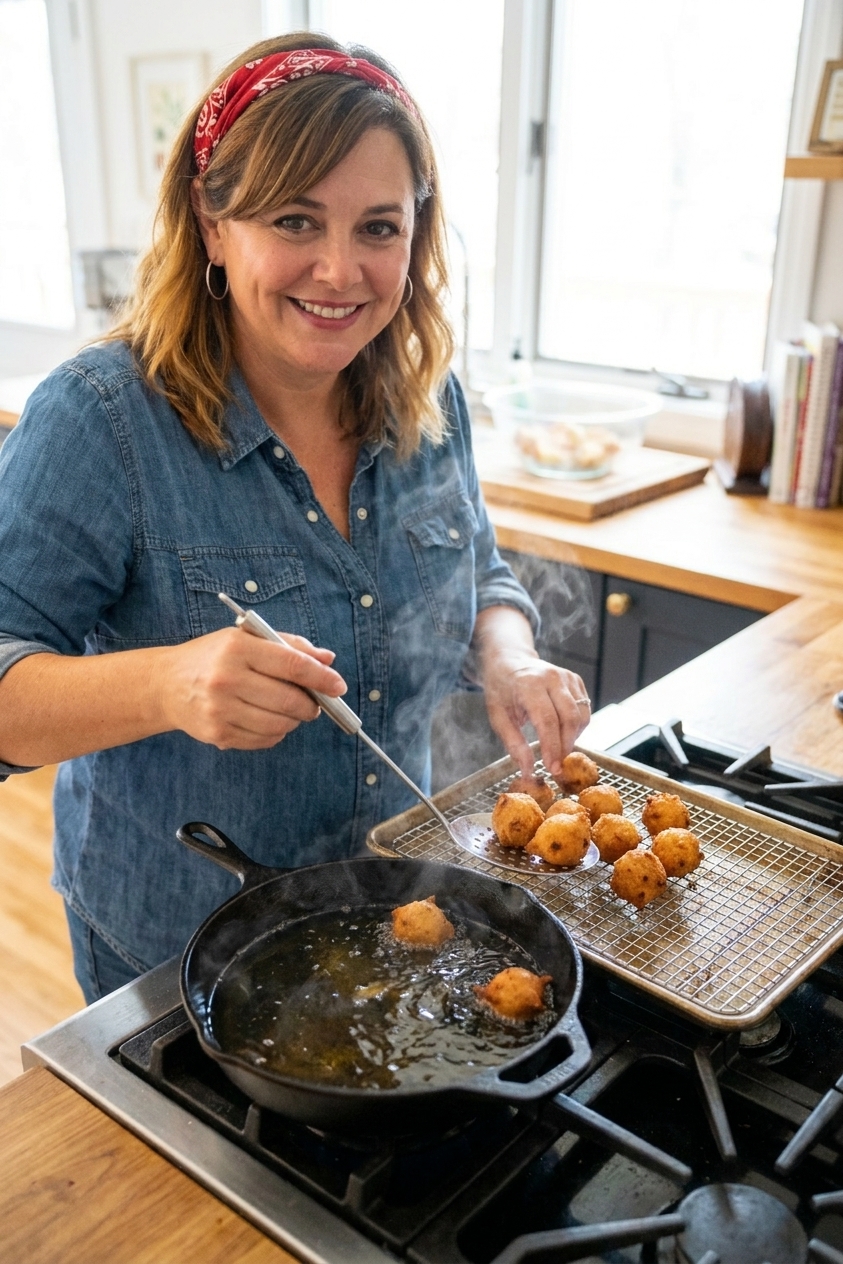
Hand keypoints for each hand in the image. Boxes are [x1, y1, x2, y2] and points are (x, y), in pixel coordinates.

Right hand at [154, 627, 346, 749]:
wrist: (166, 684)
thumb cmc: (213, 657)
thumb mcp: (246, 639)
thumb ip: (289, 646)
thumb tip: (328, 659)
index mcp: (237, 648)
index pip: (292, 664)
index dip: (322, 677)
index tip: (339, 686)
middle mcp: (226, 679)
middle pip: (289, 700)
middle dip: (311, 705)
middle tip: (314, 703)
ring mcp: (220, 710)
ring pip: (280, 724)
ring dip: (294, 720)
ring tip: (290, 710)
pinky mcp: (218, 733)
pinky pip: (264, 739)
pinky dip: (276, 732)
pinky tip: (268, 719)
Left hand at [482, 648, 590, 778]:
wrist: (509, 661)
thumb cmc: (501, 689)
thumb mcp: (497, 716)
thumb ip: (513, 743)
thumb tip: (528, 770)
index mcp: (529, 684)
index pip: (547, 720)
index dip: (552, 747)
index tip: (551, 768)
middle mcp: (552, 677)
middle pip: (569, 718)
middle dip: (565, 746)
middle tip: (556, 765)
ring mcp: (567, 677)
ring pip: (581, 715)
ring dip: (573, 738)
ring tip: (557, 749)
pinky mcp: (576, 680)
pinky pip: (584, 709)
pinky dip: (577, 726)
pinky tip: (562, 733)